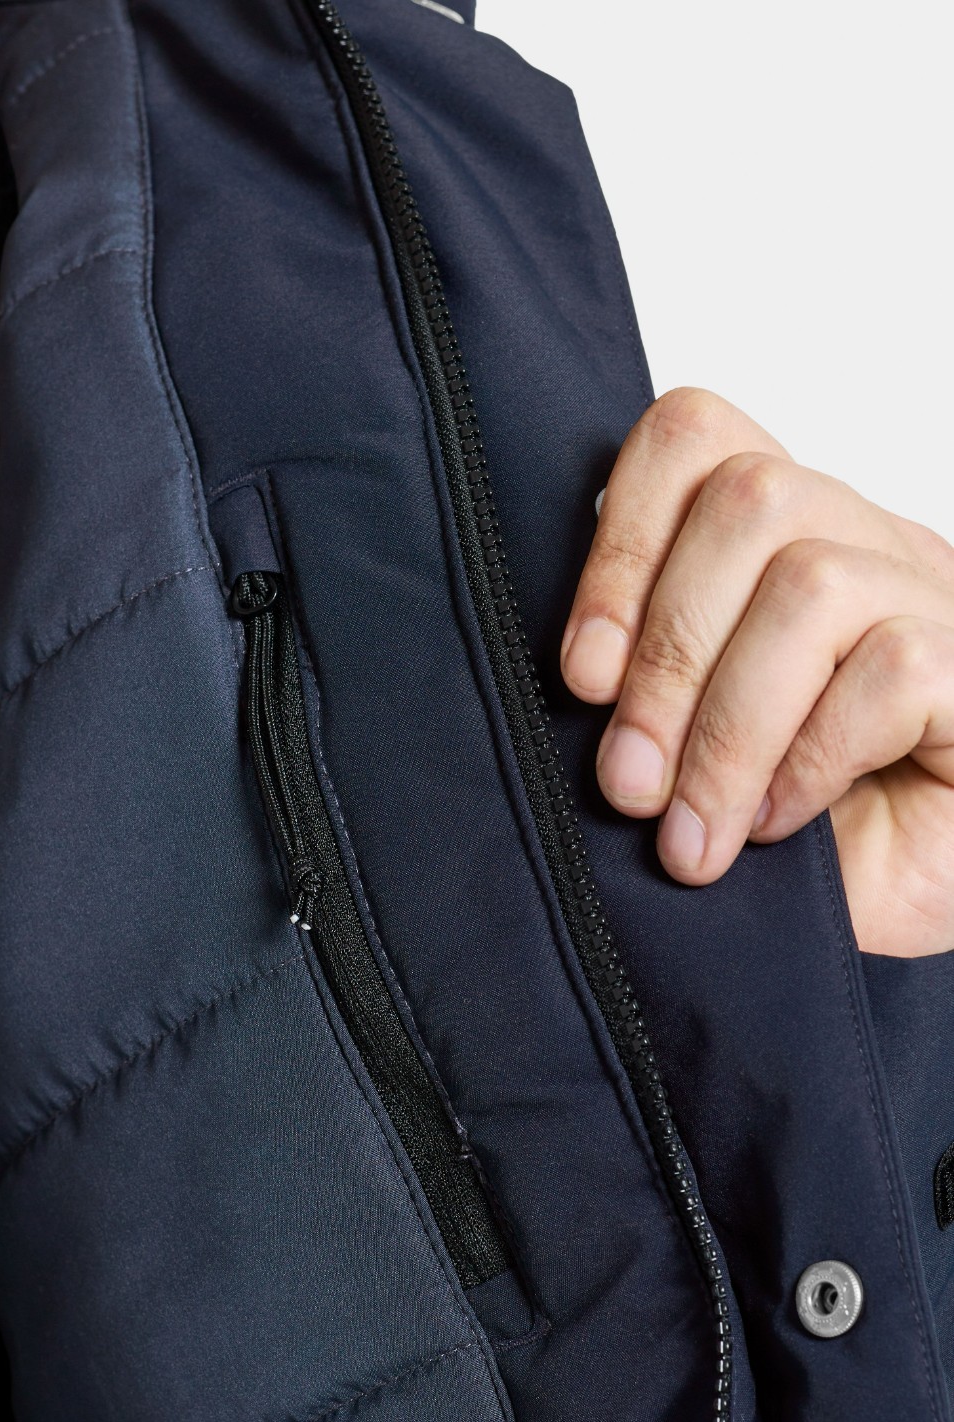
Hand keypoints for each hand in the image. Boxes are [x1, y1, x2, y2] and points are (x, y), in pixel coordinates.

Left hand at [559, 387, 953, 956]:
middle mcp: (867, 547)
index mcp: (785, 539)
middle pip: (750, 499)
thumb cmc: (794, 839)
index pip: (697, 437)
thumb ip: (636, 685)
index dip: (623, 541)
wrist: (904, 915)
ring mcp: (937, 601)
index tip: (583, 675)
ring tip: (695, 832)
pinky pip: (893, 668)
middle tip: (630, 786)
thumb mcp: (684, 751)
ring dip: (728, 728)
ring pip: (813, 585)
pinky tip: (782, 821)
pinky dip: (813, 756)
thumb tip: (573, 674)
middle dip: (665, 657)